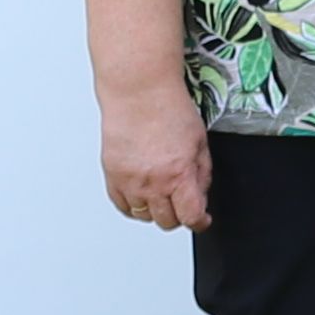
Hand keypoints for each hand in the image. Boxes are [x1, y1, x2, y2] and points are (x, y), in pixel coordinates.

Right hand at [101, 82, 211, 232]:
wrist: (139, 93)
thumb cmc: (169, 109)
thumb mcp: (200, 143)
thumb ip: (202, 175)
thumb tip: (200, 197)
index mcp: (179, 175)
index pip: (190, 217)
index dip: (200, 222)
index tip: (201, 219)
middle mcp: (152, 183)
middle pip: (167, 221)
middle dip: (179, 215)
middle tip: (182, 202)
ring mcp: (129, 181)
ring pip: (144, 216)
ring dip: (155, 210)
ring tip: (162, 193)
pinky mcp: (112, 176)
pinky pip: (122, 206)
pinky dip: (133, 206)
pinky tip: (142, 194)